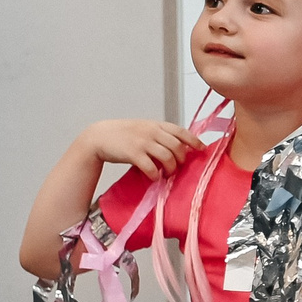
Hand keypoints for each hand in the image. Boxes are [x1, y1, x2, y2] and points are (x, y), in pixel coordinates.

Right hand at [78, 118, 199, 179]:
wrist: (99, 136)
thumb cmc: (123, 134)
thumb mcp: (144, 128)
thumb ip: (160, 135)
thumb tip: (179, 147)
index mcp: (156, 125)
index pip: (181, 131)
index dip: (194, 141)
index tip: (202, 149)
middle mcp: (152, 132)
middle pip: (177, 147)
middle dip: (181, 159)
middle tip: (178, 167)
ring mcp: (143, 142)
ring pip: (167, 157)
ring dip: (170, 168)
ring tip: (166, 174)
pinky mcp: (133, 154)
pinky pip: (151, 167)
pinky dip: (155, 174)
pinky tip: (153, 176)